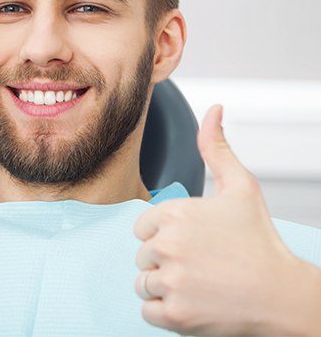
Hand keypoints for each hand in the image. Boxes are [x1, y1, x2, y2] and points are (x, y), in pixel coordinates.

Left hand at [133, 104, 305, 335]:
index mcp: (174, 212)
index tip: (190, 242)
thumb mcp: (240, 186)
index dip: (163, 235)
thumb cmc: (259, 240)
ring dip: (164, 285)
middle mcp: (167, 244)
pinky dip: (165, 310)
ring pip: (143, 282)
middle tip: (199, 263)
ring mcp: (170, 281)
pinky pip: (147, 310)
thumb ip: (216, 147)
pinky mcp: (174, 316)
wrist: (282, 295)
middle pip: (142, 254)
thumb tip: (214, 109)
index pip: (142, 227)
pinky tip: (192, 302)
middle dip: (164, 260)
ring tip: (197, 283)